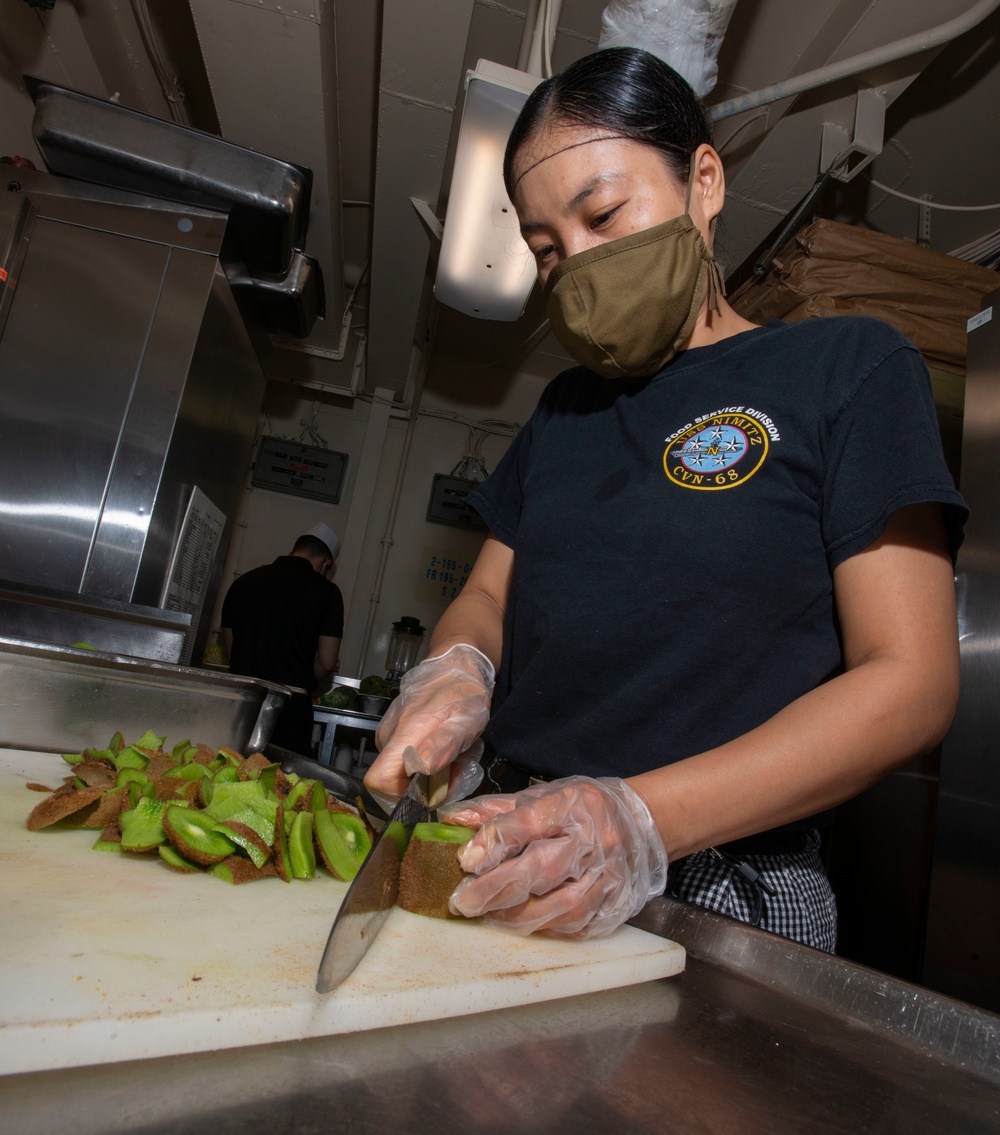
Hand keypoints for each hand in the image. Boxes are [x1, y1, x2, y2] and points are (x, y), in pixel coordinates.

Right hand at [364, 644, 494, 801]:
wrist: (457, 664)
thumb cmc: (464, 693)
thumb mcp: (465, 721)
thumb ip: (443, 745)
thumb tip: (421, 768)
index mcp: (403, 735)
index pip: (377, 780)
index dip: (399, 796)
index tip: (427, 791)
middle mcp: (389, 735)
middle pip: (392, 781)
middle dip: (423, 787)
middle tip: (453, 772)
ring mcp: (389, 732)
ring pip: (401, 772)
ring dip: (428, 775)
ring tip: (453, 757)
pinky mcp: (395, 730)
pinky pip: (404, 758)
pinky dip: (426, 762)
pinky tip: (445, 749)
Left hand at [440, 776, 667, 938]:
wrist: (641, 825)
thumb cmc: (584, 809)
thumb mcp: (542, 796)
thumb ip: (497, 811)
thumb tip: (452, 819)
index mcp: (572, 807)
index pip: (528, 825)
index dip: (493, 843)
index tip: (465, 860)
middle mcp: (593, 843)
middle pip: (542, 869)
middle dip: (497, 889)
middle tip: (464, 902)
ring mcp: (608, 877)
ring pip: (561, 905)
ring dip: (519, 916)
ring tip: (488, 916)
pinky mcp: (616, 904)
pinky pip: (579, 925)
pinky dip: (548, 928)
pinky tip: (525, 924)